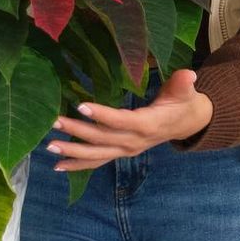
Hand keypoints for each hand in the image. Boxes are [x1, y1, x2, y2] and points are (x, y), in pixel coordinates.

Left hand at [47, 69, 213, 171]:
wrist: (187, 124)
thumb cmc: (183, 102)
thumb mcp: (186, 92)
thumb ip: (183, 83)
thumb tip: (189, 74)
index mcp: (148, 125)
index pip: (121, 121)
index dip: (102, 116)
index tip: (81, 106)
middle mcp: (134, 142)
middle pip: (102, 139)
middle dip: (77, 132)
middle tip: (55, 122)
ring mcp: (126, 150)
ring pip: (96, 154)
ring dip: (72, 152)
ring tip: (50, 146)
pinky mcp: (120, 152)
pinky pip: (97, 161)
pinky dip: (78, 165)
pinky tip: (58, 166)